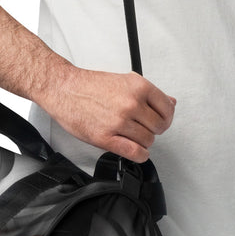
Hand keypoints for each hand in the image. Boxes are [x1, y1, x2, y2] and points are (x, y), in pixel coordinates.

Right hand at [42, 67, 175, 162]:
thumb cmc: (90, 85)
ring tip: (133, 135)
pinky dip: (139, 155)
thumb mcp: (125, 80)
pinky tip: (136, 150)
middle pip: (159, 127)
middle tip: (144, 127)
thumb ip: (150, 93)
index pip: (167, 109)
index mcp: (139, 86)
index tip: (161, 120)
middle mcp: (131, 103)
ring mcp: (119, 121)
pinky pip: (134, 152)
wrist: (64, 88)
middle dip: (153, 129)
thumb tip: (171, 102)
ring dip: (143, 141)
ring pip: (147, 141)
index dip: (166, 117)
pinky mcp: (106, 138)